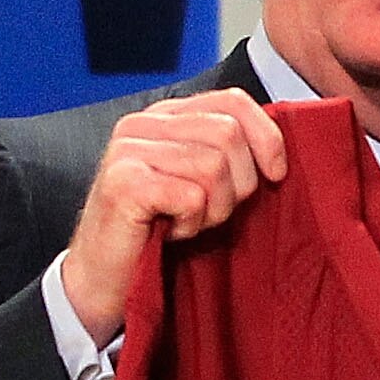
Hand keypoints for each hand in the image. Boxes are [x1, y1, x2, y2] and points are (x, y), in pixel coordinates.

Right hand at [60, 91, 288, 346]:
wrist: (102, 279)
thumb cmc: (156, 231)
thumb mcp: (199, 181)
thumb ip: (227, 152)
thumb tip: (278, 148)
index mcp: (164, 114)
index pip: (232, 100)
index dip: (266, 137)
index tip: (275, 175)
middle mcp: (142, 122)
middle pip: (229, 134)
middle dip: (238, 184)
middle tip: (211, 213)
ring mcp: (128, 150)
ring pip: (214, 167)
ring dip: (212, 209)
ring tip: (186, 222)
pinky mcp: (123, 183)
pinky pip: (192, 196)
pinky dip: (191, 224)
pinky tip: (170, 232)